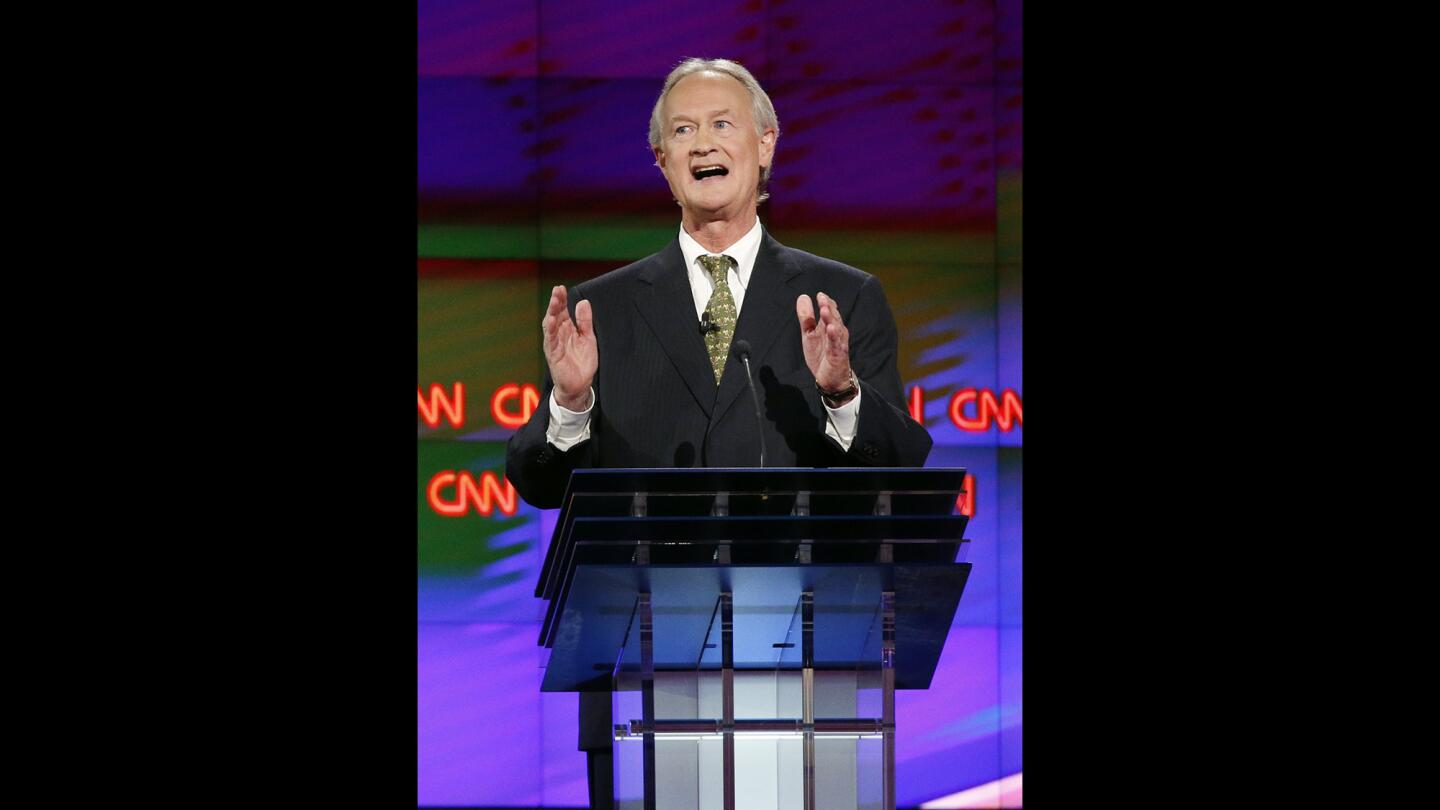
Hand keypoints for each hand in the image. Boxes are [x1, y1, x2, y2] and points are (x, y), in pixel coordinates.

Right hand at [542, 285, 596, 409]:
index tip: (562, 288)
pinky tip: (551, 320)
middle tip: (558, 290)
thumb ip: (585, 321)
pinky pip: (550, 340)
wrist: (580, 385)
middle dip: (556, 302)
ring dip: (552, 312)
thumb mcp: (588, 338)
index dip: (562, 299)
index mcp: (567, 328)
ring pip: (550, 325)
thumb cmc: (582, 362)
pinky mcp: (553, 354)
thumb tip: (583, 302)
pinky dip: (550, 330)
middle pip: (555, 314)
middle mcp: (559, 334)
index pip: (563, 310)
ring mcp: (554, 343)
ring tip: (554, 301)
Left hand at [795, 291, 852, 392]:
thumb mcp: (809, 334)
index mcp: (829, 326)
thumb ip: (806, 317)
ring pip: (836, 329)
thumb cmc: (821, 355)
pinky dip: (834, 336)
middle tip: (821, 298)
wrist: (830, 379)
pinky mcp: (838, 355)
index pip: (830, 311)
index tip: (819, 295)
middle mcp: (837, 333)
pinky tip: (830, 329)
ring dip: (831, 319)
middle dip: (828, 307)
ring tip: (824, 310)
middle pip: (833, 317)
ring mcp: (838, 344)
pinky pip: (836, 344)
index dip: (825, 302)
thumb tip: (803, 297)